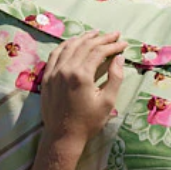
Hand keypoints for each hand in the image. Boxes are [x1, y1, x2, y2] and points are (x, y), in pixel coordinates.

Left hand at [40, 30, 126, 149]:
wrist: (63, 136)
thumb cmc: (88, 122)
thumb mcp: (107, 102)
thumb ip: (115, 77)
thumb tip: (119, 58)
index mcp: (81, 75)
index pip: (98, 52)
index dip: (112, 45)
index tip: (123, 43)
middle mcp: (66, 69)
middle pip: (84, 46)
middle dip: (101, 38)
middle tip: (114, 35)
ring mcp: (54, 72)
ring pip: (69, 47)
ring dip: (83, 38)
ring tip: (95, 34)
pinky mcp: (47, 77)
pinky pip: (55, 54)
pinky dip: (66, 45)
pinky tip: (73, 43)